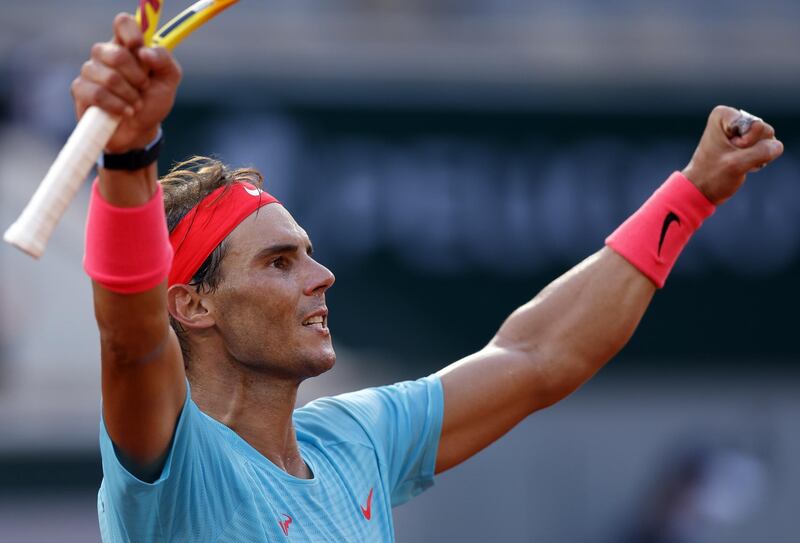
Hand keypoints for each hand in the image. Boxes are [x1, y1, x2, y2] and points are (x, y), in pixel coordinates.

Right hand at [70, 13, 181, 152]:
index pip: (123, 23)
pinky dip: (117, 106)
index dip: (131, 33)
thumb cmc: (152, 102)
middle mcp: (106, 54)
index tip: (139, 49)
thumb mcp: (168, 81)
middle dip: (137, 77)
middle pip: (116, 54)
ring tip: (136, 104)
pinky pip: (97, 94)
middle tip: (144, 87)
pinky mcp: (80, 90)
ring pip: (109, 77)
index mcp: (128, 46)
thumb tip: (145, 52)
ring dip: (130, 95)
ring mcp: (91, 71)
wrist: (140, 131)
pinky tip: (125, 112)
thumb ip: (164, 61)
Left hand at [682, 106, 783, 204]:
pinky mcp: (748, 141)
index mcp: (723, 115)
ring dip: (756, 155)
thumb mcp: (736, 164)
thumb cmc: (712, 176)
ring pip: (768, 139)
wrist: (702, 189)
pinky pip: (767, 147)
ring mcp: (742, 130)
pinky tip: (742, 164)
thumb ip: (761, 152)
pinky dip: (758, 159)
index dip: (746, 143)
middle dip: (752, 149)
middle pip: (764, 130)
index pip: (756, 125)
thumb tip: (776, 146)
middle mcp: (734, 118)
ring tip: (736, 161)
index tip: (727, 150)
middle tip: (732, 157)